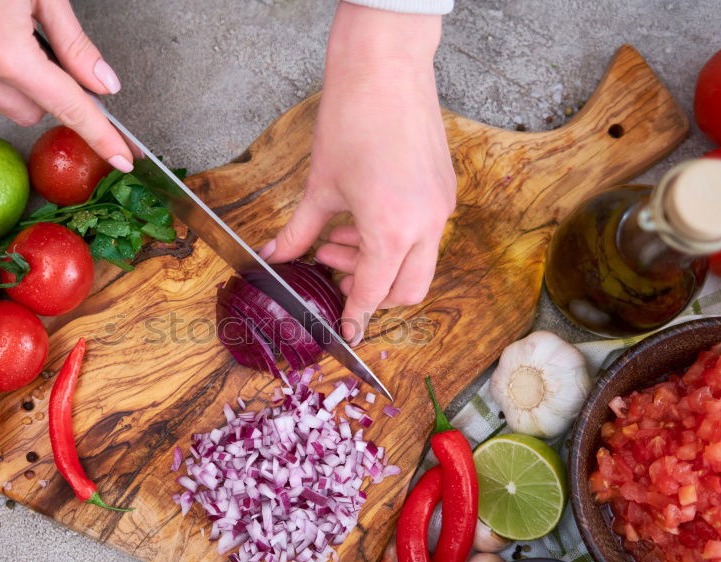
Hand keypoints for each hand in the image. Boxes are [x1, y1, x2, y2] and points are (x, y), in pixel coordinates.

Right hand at [0, 0, 132, 170]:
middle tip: (56, 52)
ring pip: (1, 95)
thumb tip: (102, 82)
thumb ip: (73, 43)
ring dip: (19, 76)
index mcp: (5, 53)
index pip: (67, 108)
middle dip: (52, 93)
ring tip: (13, 24)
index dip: (99, 134)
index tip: (120, 156)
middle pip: (32, 111)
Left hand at [261, 3, 455, 344]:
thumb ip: (300, 231)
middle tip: (334, 275)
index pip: (375, 292)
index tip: (346, 333)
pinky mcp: (444, 190)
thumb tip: (276, 256)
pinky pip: (424, 235)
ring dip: (379, 264)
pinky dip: (395, 240)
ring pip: (417, 263)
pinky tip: (361, 219)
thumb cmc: (352, 120)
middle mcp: (426, 224)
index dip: (356, 316)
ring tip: (337, 239)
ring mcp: (440, 207)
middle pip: (407, 289)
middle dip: (371, 293)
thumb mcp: (320, 186)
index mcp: (392, 229)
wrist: (386, 68)